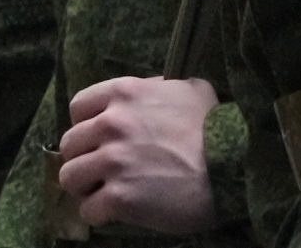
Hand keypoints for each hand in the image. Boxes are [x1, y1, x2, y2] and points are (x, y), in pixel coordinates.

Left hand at [57, 75, 217, 234]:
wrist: (231, 170)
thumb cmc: (215, 129)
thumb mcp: (191, 90)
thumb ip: (161, 87)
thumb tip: (153, 89)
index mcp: (123, 93)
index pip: (78, 108)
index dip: (86, 126)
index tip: (98, 139)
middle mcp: (111, 124)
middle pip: (69, 144)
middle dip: (84, 158)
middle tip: (103, 169)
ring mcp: (113, 161)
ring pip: (70, 177)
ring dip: (86, 187)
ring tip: (104, 191)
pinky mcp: (119, 198)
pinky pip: (89, 209)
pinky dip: (99, 214)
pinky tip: (116, 212)